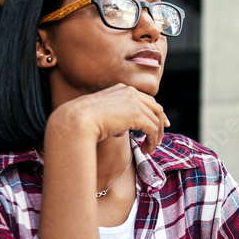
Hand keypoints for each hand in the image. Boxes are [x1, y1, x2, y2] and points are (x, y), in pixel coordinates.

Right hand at [48, 83, 170, 153]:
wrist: (77, 120)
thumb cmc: (84, 120)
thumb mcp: (103, 114)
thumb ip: (116, 118)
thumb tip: (123, 130)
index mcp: (122, 89)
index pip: (146, 99)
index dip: (155, 112)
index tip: (161, 123)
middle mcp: (131, 92)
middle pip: (156, 108)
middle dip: (161, 123)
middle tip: (160, 137)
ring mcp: (135, 102)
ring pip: (155, 120)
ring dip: (156, 137)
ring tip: (149, 149)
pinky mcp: (137, 115)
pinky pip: (152, 129)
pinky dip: (153, 141)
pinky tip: (146, 150)